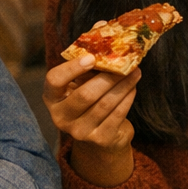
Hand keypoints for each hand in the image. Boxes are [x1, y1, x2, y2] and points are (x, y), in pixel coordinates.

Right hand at [44, 53, 140, 185]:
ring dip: (123, 85)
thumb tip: (109, 49)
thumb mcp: (80, 86)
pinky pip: (118, 114)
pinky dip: (127, 98)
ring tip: (135, 72)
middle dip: (108, 77)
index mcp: (52, 98)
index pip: (54, 80)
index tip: (91, 57)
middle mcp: (61, 117)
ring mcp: (80, 132)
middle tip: (125, 63)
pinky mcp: (101, 139)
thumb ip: (87, 69)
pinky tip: (133, 87)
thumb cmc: (89, 102)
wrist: (99, 137)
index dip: (71, 68)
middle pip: (85, 94)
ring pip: (105, 104)